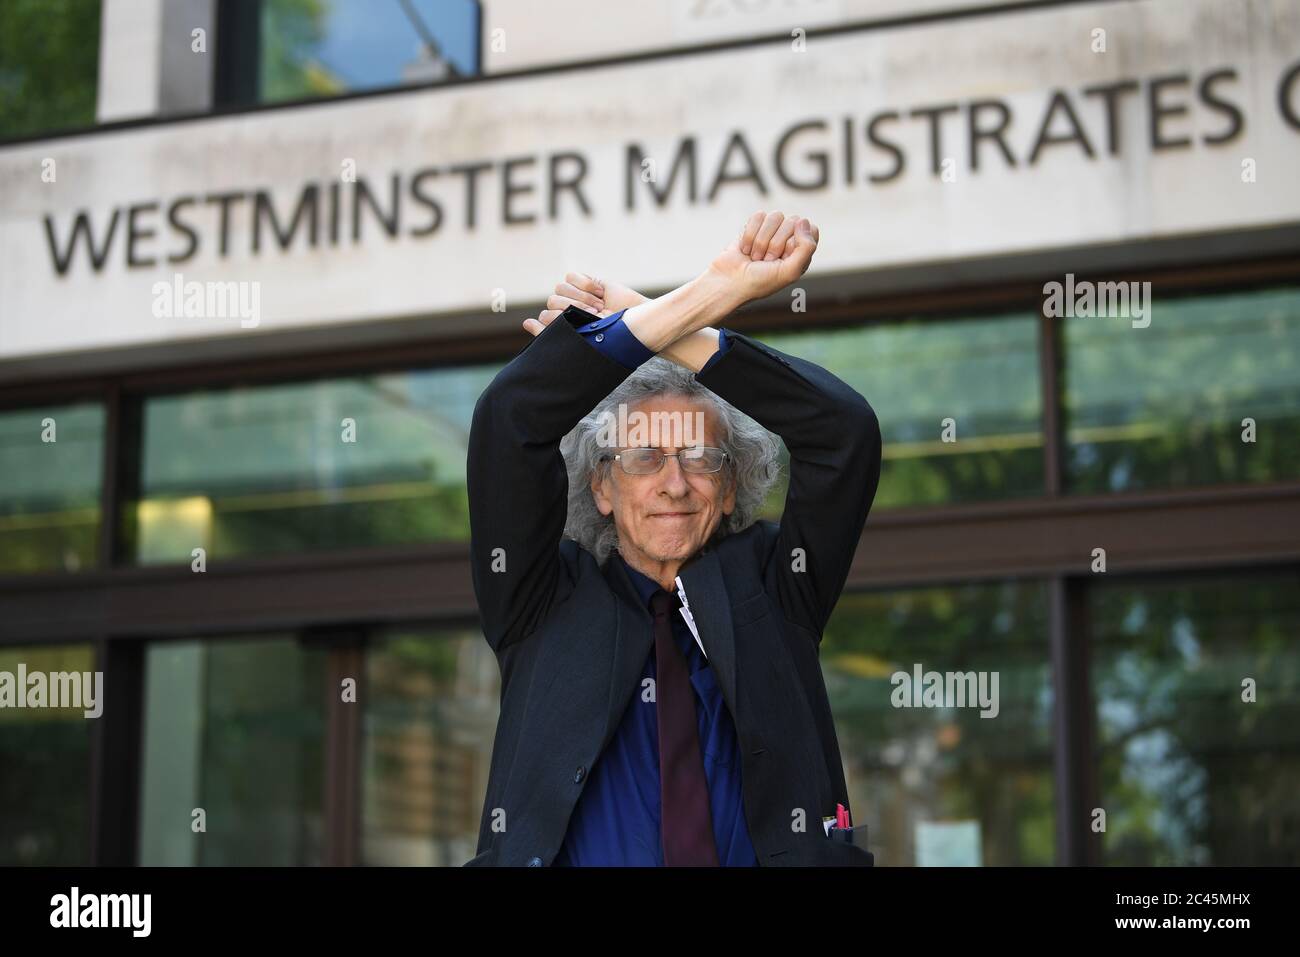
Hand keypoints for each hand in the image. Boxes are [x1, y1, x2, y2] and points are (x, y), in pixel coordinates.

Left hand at [521, 272, 647, 336]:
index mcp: (562, 327)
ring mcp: (575, 295)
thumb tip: (526, 323)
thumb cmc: (611, 335)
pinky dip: (585, 284)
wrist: (637, 321)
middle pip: (552, 301)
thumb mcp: (581, 337)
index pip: (545, 317)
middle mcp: (565, 310)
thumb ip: (550, 331)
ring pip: (559, 288)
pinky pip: (571, 277)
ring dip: (582, 297)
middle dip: (575, 308)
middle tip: (596, 314)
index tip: (585, 324)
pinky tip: (600, 292)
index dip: (564, 319)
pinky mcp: (585, 282)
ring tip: (600, 304)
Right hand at [706, 211, 818, 303]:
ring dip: (761, 240)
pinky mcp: (754, 227)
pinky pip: (759, 216)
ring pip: (775, 216)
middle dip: (775, 243)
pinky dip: (749, 234)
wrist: (729, 283)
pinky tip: (745, 249)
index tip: (784, 257)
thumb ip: (806, 247)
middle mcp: (788, 240)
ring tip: (755, 256)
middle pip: (792, 221)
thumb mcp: (790, 272)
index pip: (810, 229)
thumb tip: (803, 220)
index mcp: (801, 252)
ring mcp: (771, 232)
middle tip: (766, 261)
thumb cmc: (759, 282)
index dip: (796, 241)